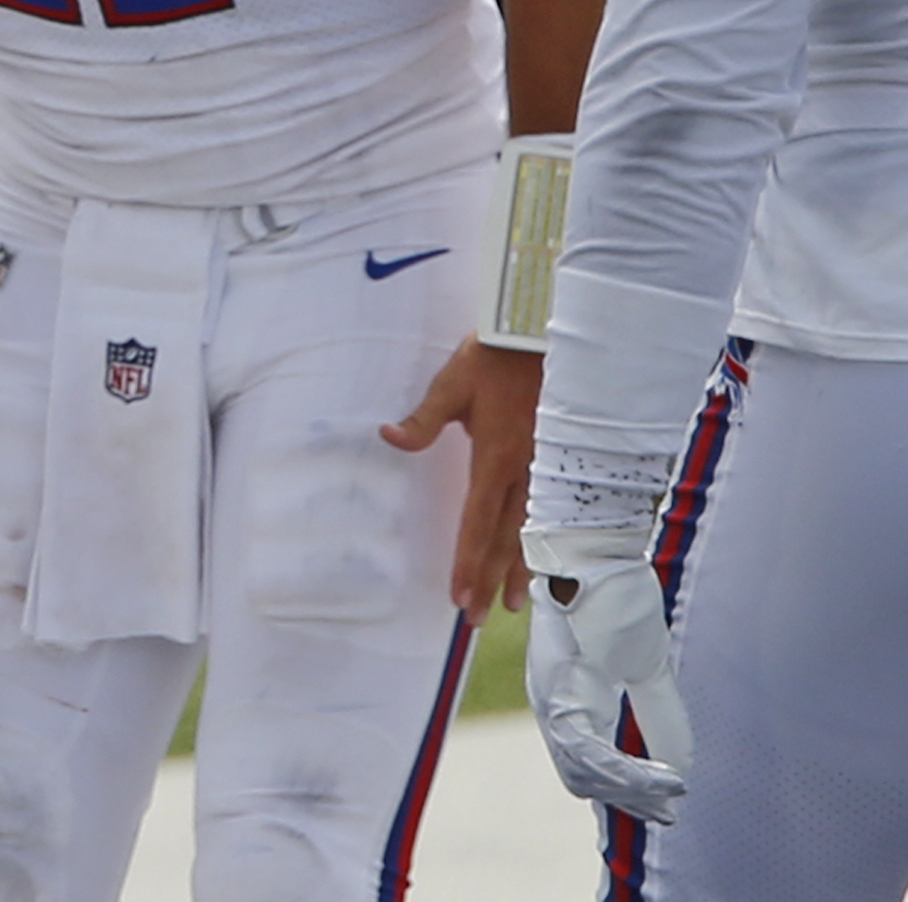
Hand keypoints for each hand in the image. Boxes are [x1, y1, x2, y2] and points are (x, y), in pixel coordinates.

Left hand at [382, 337, 541, 615]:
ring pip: (534, 530)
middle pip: (505, 538)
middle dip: (491, 580)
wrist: (539, 336)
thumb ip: (423, 420)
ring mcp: (547, 468)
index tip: (459, 596)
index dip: (468, 562)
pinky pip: (555, 511)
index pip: (476, 523)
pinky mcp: (563, 460)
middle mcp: (523, 471)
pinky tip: (550, 561)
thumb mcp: (449, 385)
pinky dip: (549, 540)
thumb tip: (389, 437)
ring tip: (516, 604)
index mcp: (493, 458)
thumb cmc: (490, 359)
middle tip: (481, 617)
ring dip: (522, 568)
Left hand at [522, 525, 691, 822]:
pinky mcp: (562, 687)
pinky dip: (626, 771)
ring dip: (629, 791)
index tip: (663, 810)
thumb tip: (681, 764)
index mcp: (567, 699)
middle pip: (579, 777)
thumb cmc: (617, 600)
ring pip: (581, 770)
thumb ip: (658, 714)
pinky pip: (587, 748)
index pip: (584, 767)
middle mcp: (550, 703)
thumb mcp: (647, 668)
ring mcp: (550, 696)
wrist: (596, 552)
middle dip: (626, 800)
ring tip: (670, 795)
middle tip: (667, 812)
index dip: (623, 793)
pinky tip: (664, 777)